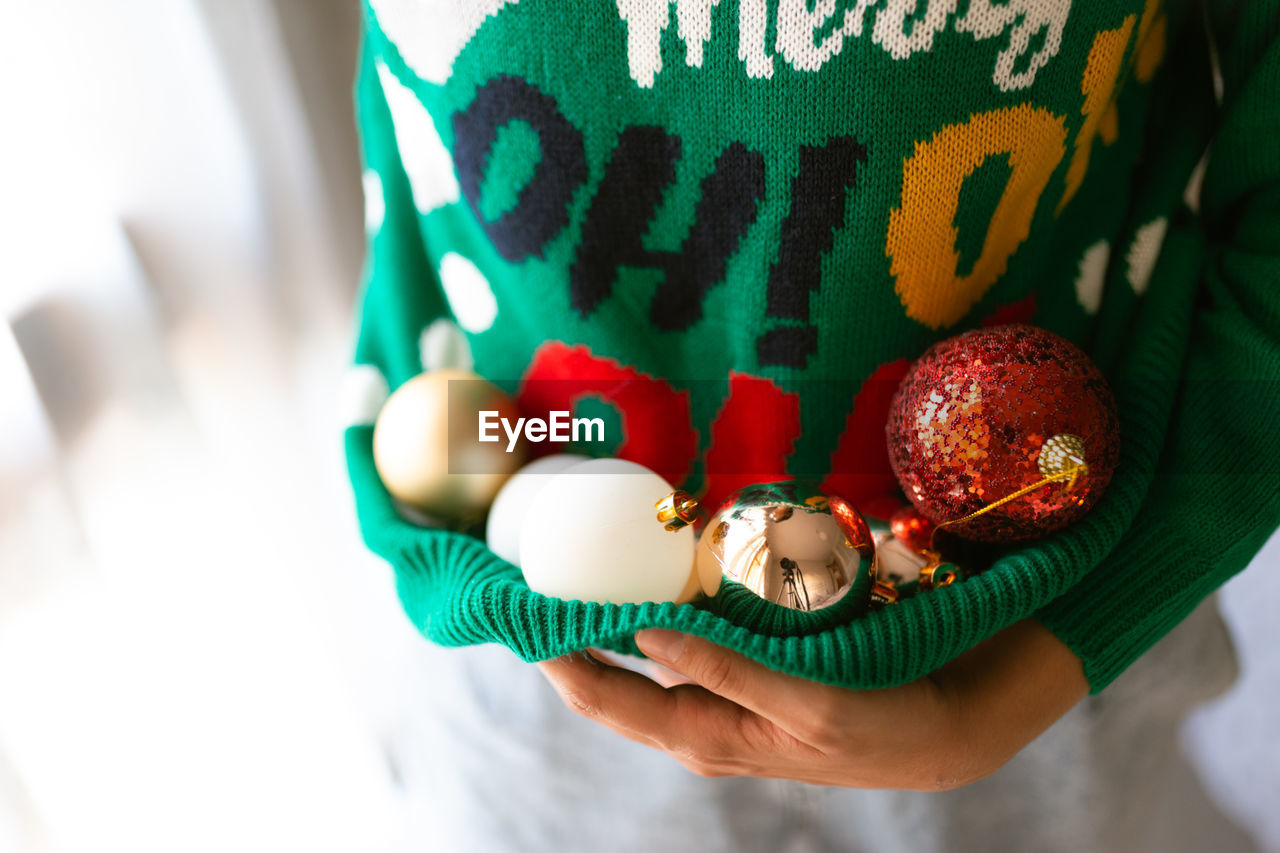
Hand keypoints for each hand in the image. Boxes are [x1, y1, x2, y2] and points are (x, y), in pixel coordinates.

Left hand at [537, 619, 1086, 789]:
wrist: (935, 730)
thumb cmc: (876, 723)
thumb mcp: (804, 703)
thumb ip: (725, 670)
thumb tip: (644, 632)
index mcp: (702, 733)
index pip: (600, 698)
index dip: (550, 655)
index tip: (515, 606)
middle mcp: (696, 721)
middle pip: (604, 681)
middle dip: (561, 634)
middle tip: (527, 576)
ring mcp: (715, 701)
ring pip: (636, 659)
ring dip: (601, 619)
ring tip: (570, 568)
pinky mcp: (738, 678)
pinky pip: (676, 644)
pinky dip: (648, 612)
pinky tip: (643, 578)